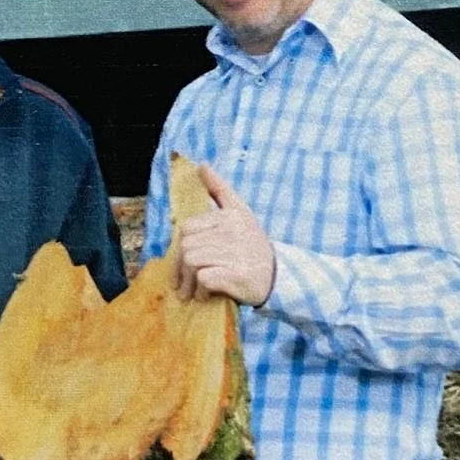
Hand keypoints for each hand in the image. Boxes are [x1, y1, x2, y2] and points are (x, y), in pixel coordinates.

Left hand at [175, 164, 275, 305]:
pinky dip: (202, 291)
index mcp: (229, 216)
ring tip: (195, 290)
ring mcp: (234, 252)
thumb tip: (201, 165)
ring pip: (191, 261)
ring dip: (189, 281)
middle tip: (185, 282)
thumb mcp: (240, 212)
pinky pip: (203, 279)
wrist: (278, 276)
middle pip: (186, 246)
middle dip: (181, 268)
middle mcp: (231, 231)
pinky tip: (208, 294)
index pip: (186, 228)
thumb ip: (219, 189)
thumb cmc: (253, 245)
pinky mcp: (235, 274)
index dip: (183, 246)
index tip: (187, 261)